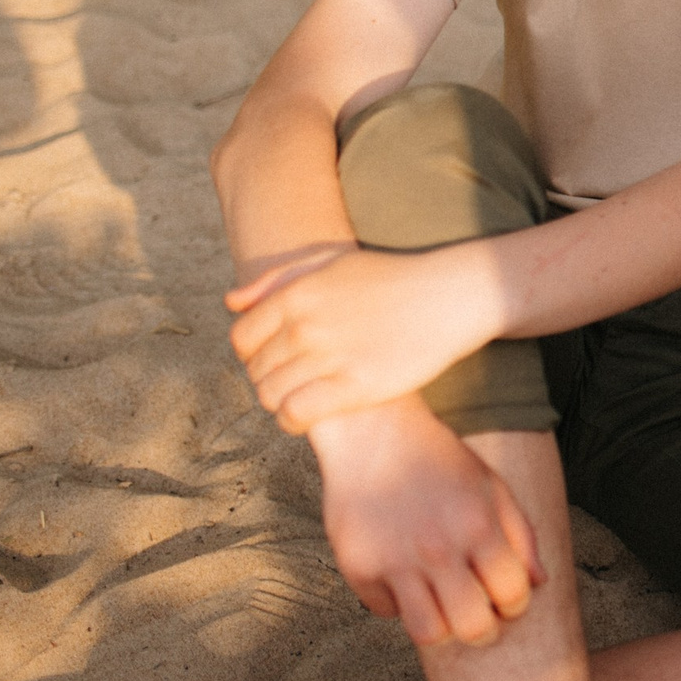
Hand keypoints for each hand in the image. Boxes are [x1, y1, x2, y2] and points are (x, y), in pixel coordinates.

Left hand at [229, 244, 501, 432]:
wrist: (450, 295)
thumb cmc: (391, 278)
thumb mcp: (332, 261)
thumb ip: (277, 278)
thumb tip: (231, 303)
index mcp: (297, 294)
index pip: (242, 338)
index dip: (254, 353)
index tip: (279, 356)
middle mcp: (306, 325)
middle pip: (257, 370)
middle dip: (271, 377)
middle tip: (300, 376)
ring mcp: (329, 356)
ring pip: (270, 395)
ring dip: (281, 399)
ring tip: (306, 393)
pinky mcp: (354, 386)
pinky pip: (295, 414)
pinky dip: (293, 419)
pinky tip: (312, 411)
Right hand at [310, 397, 543, 646]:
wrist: (375, 434)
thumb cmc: (442, 463)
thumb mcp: (493, 487)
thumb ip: (521, 535)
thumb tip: (538, 583)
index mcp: (479, 526)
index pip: (511, 595)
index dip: (514, 605)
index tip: (505, 598)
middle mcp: (439, 548)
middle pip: (472, 627)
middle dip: (483, 630)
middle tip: (478, 618)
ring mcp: (396, 561)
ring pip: (427, 633)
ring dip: (440, 628)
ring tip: (442, 608)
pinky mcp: (359, 568)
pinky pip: (387, 610)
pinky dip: (399, 603)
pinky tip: (403, 576)